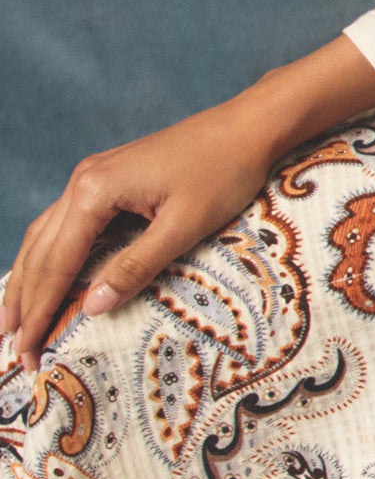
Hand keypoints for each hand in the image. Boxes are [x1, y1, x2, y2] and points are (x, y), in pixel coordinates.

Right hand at [1, 35, 374, 368]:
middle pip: (39, 250)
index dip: (39, 311)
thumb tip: (89, 307)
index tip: (26, 352)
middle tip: (12, 348)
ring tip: (13, 319)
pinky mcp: (108, 177)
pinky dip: (49, 255)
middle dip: (23, 301)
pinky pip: (65, 223)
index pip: (55, 264)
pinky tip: (44, 275)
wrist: (248, 126)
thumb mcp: (183, 227)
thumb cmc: (223, 173)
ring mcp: (93, 176)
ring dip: (28, 278)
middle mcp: (83, 180)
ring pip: (45, 234)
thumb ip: (135, 267)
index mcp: (95, 191)